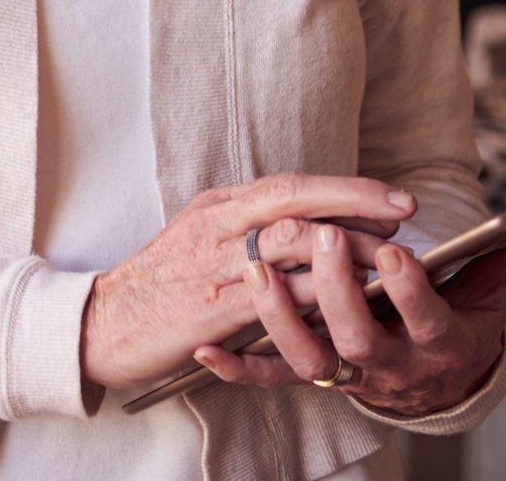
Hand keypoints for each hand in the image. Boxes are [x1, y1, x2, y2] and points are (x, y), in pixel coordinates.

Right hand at [79, 173, 418, 389]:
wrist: (102, 322)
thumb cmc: (157, 285)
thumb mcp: (198, 238)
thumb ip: (246, 227)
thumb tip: (305, 224)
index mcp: (218, 206)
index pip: (292, 184)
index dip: (346, 188)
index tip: (391, 197)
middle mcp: (219, 225)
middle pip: (297, 200)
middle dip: (356, 204)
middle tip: (403, 215)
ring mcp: (216, 264)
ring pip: (292, 241)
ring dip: (345, 248)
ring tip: (386, 259)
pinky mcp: (214, 306)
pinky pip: (276, 294)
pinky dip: (316, 293)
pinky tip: (347, 300)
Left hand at [193, 201, 505, 414]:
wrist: (435, 384)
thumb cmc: (462, 319)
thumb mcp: (501, 288)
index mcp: (438, 339)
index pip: (426, 317)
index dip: (411, 290)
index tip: (396, 254)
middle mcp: (390, 363)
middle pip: (359, 334)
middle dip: (340, 289)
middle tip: (323, 240)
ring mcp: (346, 374)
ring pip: (310, 355)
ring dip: (282, 317)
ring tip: (261, 271)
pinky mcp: (309, 378)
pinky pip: (272, 380)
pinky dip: (240, 371)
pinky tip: (208, 352)